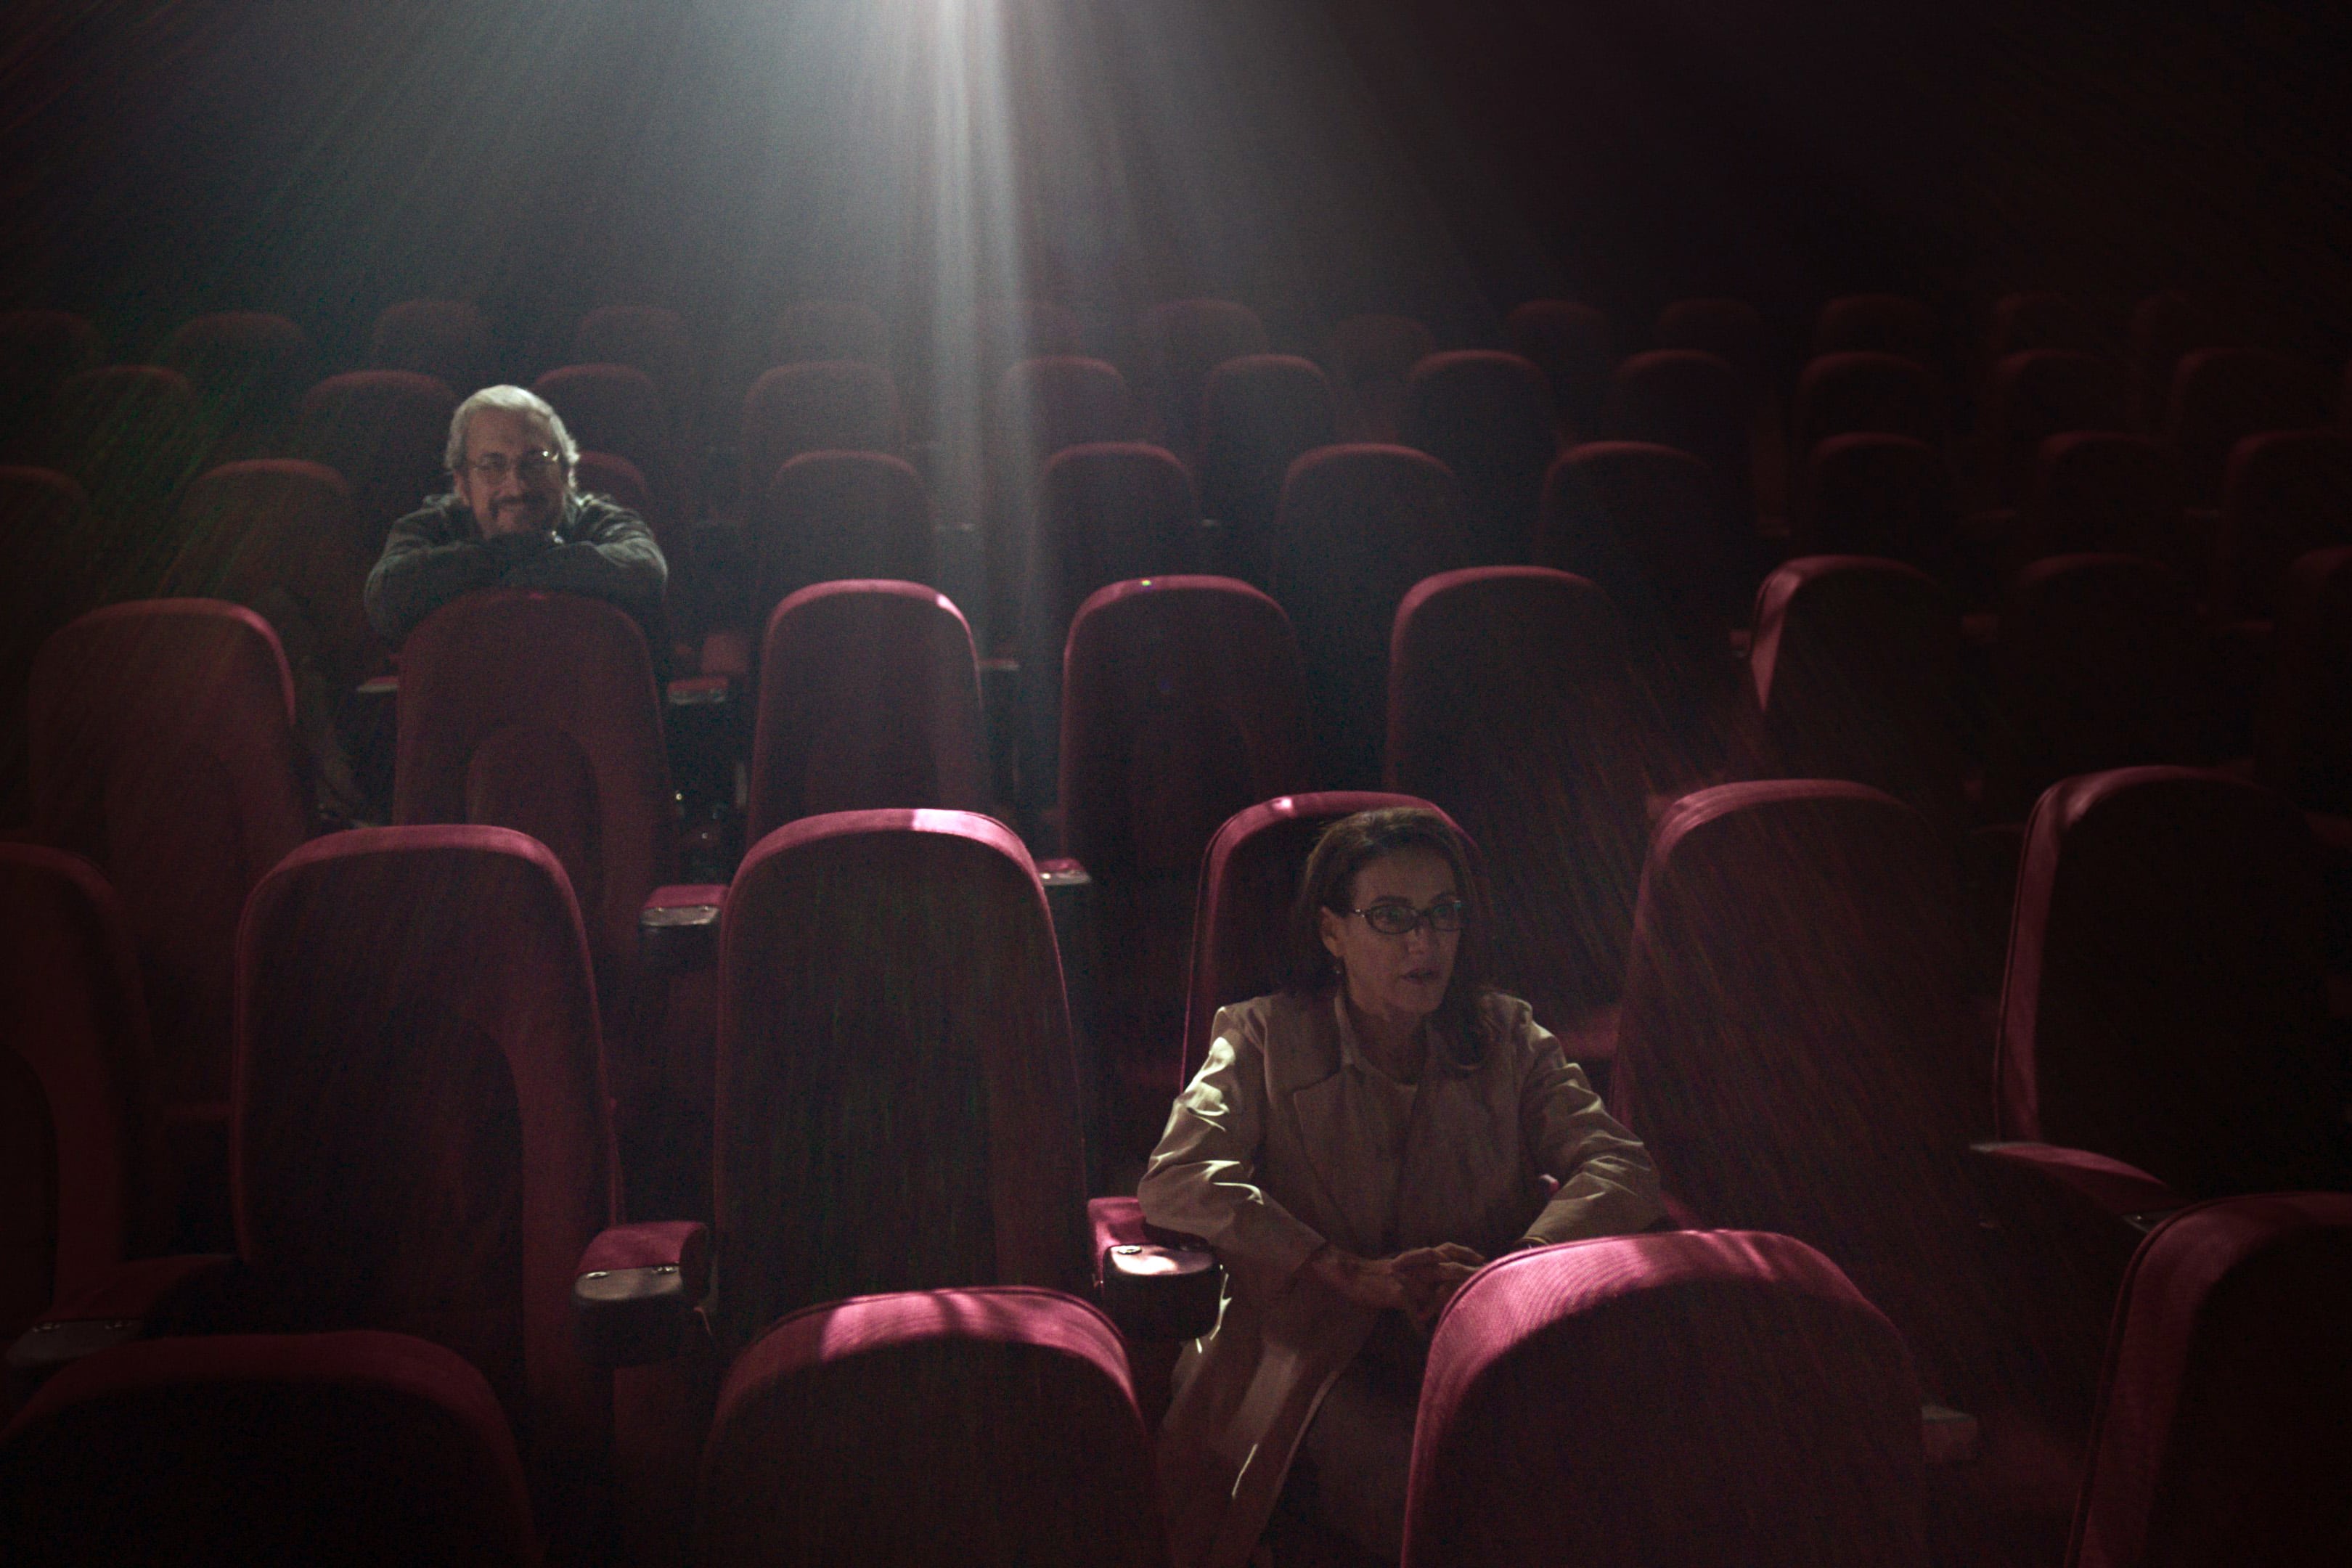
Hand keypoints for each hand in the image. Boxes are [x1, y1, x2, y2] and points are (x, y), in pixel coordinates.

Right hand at [1307, 1243, 1483, 1325]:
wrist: (1352, 1273)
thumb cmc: (1378, 1273)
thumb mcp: (1404, 1265)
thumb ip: (1422, 1270)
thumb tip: (1440, 1279)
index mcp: (1419, 1256)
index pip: (1448, 1249)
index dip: (1466, 1254)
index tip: (1483, 1260)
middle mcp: (1416, 1264)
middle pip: (1448, 1268)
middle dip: (1468, 1276)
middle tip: (1486, 1283)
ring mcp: (1407, 1278)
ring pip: (1434, 1290)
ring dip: (1449, 1303)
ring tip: (1463, 1314)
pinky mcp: (1396, 1291)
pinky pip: (1412, 1309)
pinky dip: (1419, 1323)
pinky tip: (1424, 1335)